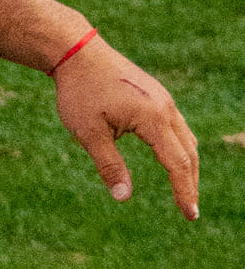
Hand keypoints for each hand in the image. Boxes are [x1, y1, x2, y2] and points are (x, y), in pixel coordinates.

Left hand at [53, 38, 198, 218]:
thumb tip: (124, 197)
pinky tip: (172, 162)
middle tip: (190, 212)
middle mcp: (166, 108)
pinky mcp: (156, 96)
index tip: (190, 215)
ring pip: (186, 139)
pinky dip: (179, 149)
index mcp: (153, 118)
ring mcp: (163, 100)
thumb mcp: (89, 134)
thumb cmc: (80, 93)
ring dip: (187, 166)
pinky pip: (176, 128)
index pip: (177, 163)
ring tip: (184, 191)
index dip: (184, 191)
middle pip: (189, 153)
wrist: (78, 53)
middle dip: (190, 183)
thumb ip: (109, 166)